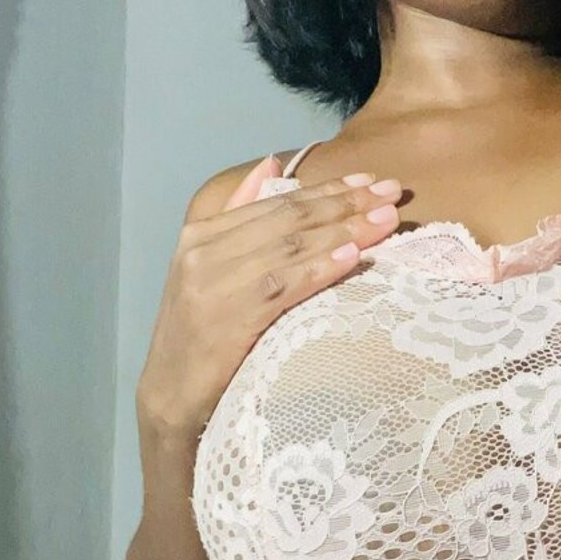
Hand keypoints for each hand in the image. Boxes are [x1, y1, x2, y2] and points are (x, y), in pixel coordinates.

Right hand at [136, 158, 403, 434]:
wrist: (169, 397)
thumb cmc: (203, 336)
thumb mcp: (215, 269)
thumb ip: (241, 216)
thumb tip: (272, 162)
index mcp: (202, 233)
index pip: (277, 202)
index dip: (328, 189)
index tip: (370, 179)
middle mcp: (203, 251)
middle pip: (288, 219)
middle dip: (345, 204)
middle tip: (391, 192)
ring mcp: (212, 284)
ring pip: (289, 247)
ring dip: (343, 230)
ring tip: (384, 220)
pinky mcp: (225, 319)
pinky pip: (282, 286)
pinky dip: (318, 267)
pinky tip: (351, 256)